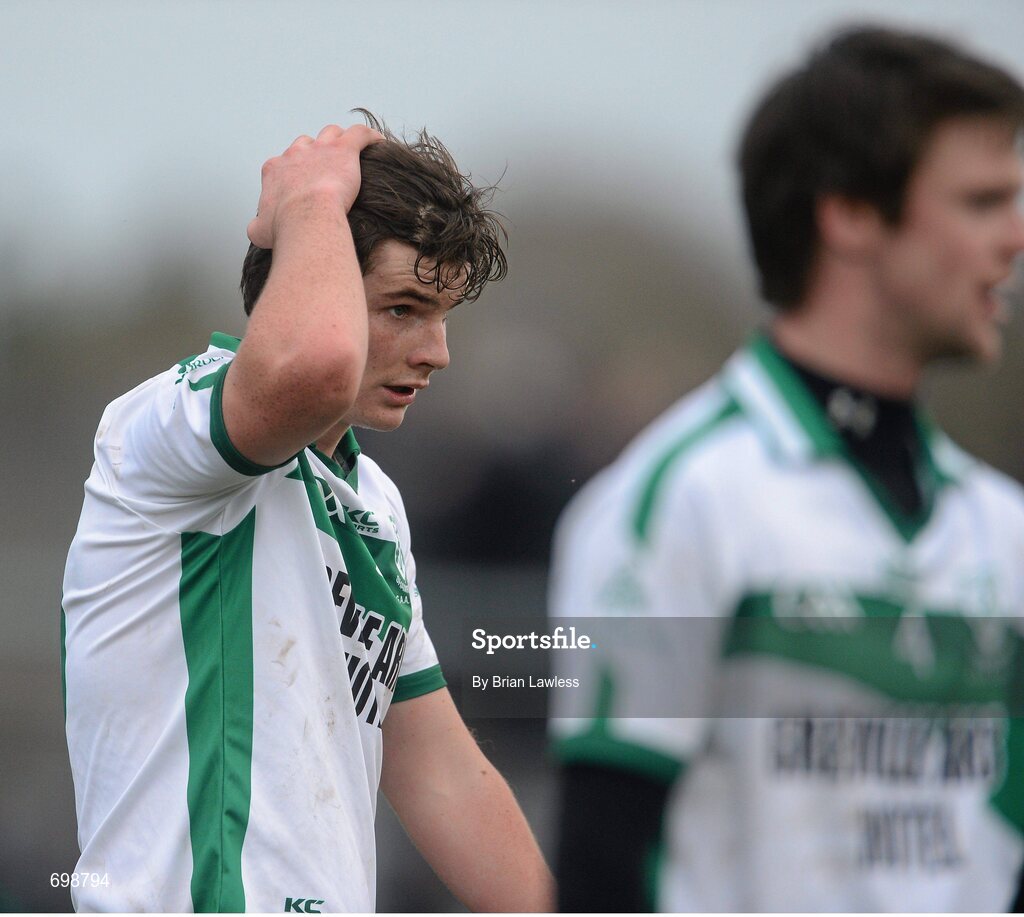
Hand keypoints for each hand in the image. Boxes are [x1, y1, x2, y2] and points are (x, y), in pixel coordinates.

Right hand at [247, 123, 382, 248]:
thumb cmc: (286, 228)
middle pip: (307, 145)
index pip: (284, 163)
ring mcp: (320, 149)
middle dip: (316, 155)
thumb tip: (256, 229)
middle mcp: (295, 154)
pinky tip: (378, 143)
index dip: (295, 172)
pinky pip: (360, 134)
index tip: (303, 186)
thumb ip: (258, 225)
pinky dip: (369, 137)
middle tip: (328, 172)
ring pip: (331, 134)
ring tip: (350, 155)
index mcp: (275, 170)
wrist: (307, 220)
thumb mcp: (261, 231)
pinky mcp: (344, 150)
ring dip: (339, 142)